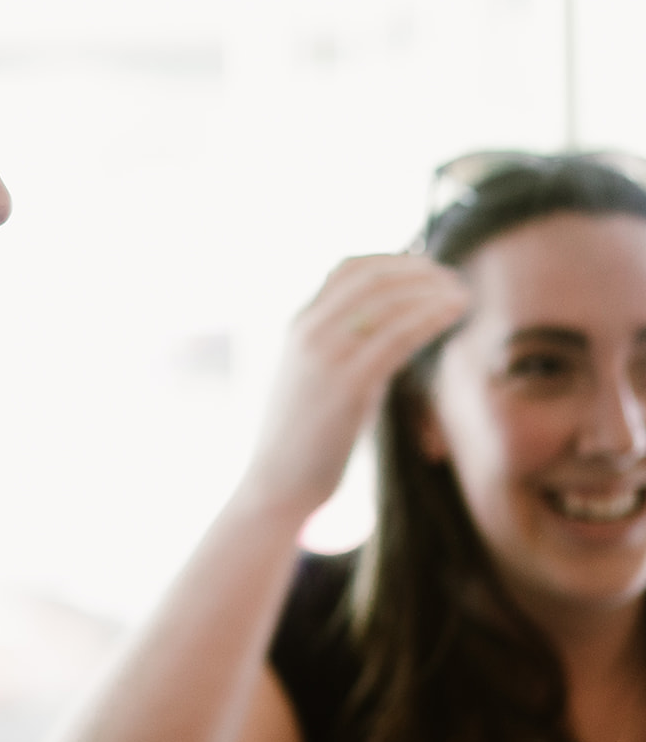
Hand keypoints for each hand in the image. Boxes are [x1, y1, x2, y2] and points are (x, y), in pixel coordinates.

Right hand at [244, 254, 470, 514]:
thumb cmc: (304, 435)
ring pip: (387, 300)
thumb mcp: (317, 377)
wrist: (278, 481)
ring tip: (463, 295)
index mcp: (297, 326)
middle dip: (417, 270)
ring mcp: (325, 355)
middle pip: (369, 276)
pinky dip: (430, 316)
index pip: (345, 268)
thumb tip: (394, 331)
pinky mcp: (348, 384)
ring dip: (431, 290)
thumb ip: (346, 347)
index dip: (391, 261)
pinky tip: (452, 313)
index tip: (427, 269)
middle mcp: (307, 331)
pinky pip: (397, 335)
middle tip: (453, 278)